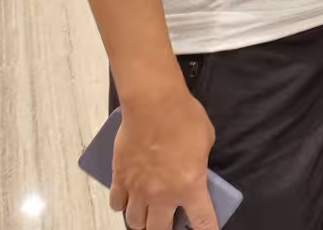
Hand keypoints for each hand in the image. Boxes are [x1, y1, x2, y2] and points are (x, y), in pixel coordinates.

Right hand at [110, 85, 218, 229]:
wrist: (153, 104)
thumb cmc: (185, 117)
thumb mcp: (206, 141)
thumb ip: (199, 163)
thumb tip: (193, 170)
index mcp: (190, 186)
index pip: (201, 221)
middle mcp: (162, 194)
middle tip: (168, 224)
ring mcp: (138, 188)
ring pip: (134, 222)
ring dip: (142, 221)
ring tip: (147, 215)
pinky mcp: (120, 178)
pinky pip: (117, 203)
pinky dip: (122, 205)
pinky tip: (127, 201)